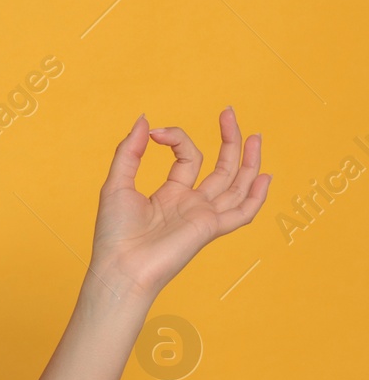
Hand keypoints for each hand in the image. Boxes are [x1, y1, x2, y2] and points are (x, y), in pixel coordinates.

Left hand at [89, 107, 269, 299]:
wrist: (120, 267)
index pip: (188, 157)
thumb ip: (130, 152)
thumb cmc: (114, 233)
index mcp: (171, 194)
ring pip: (236, 186)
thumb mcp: (116, 184)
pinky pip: (241, 214)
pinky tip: (265, 177)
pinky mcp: (209, 229)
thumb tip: (145, 120)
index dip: (176, 137)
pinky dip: (255, 197)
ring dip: (248, 162)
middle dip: (228, 140)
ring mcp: (203, 216)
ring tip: (255, 136)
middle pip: (221, 168)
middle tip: (229, 112)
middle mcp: (191, 204)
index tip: (156, 132)